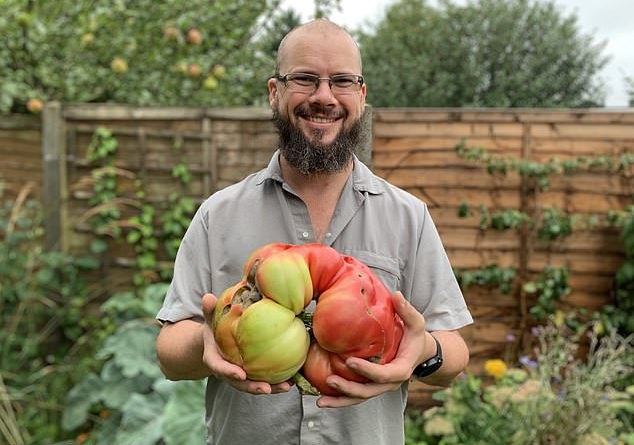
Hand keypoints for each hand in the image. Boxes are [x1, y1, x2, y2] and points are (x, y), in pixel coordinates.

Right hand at [201, 293, 292, 394]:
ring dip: (271, 388)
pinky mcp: (252, 374)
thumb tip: (207, 297)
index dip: (229, 373)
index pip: (220, 368)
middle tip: (266, 388)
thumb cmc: (214, 328)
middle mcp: (227, 371)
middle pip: (239, 383)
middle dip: (253, 387)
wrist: (215, 341)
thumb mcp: (210, 319)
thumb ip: (209, 310)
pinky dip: (277, 382)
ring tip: (286, 386)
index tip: (241, 374)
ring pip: (254, 385)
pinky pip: (264, 380)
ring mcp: (240, 375)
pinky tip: (293, 380)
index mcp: (214, 360)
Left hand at [316, 291, 427, 407]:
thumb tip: (397, 294)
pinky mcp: (370, 386)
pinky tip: (321, 399)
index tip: (349, 361)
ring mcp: (379, 387)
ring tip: (320, 401)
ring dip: (340, 400)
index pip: (384, 375)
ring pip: (359, 398)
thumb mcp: (417, 323)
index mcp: (401, 370)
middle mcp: (390, 383)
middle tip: (330, 380)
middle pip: (368, 392)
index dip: (367, 371)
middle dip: (349, 389)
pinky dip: (339, 398)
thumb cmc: (415, 336)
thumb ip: (407, 310)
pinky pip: (354, 395)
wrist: (419, 353)